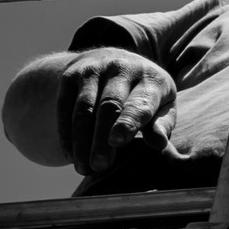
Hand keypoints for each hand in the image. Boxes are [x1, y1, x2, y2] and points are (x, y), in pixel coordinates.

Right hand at [57, 48, 177, 177]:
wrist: (117, 60)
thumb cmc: (147, 95)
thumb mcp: (163, 106)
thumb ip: (162, 125)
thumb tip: (158, 143)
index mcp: (150, 78)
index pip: (138, 102)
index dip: (127, 122)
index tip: (117, 143)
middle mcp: (120, 68)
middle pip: (108, 106)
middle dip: (101, 138)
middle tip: (99, 166)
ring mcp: (93, 69)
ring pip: (83, 108)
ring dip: (81, 140)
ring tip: (83, 168)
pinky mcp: (71, 75)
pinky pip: (64, 106)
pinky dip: (66, 132)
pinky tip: (70, 155)